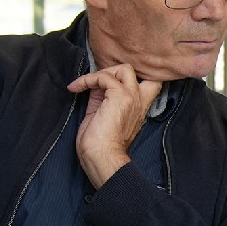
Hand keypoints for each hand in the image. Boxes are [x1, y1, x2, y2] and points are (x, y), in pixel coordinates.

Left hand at [66, 64, 162, 188]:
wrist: (102, 156)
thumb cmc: (100, 143)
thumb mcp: (104, 114)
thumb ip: (104, 98)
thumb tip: (94, 84)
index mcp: (138, 107)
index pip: (151, 84)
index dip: (130, 77)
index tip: (107, 82)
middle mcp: (139, 101)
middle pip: (136, 72)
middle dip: (114, 71)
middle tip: (96, 83)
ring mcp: (132, 97)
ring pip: (124, 69)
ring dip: (101, 73)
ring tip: (85, 84)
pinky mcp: (120, 96)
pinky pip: (103, 77)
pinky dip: (87, 79)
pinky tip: (75, 88)